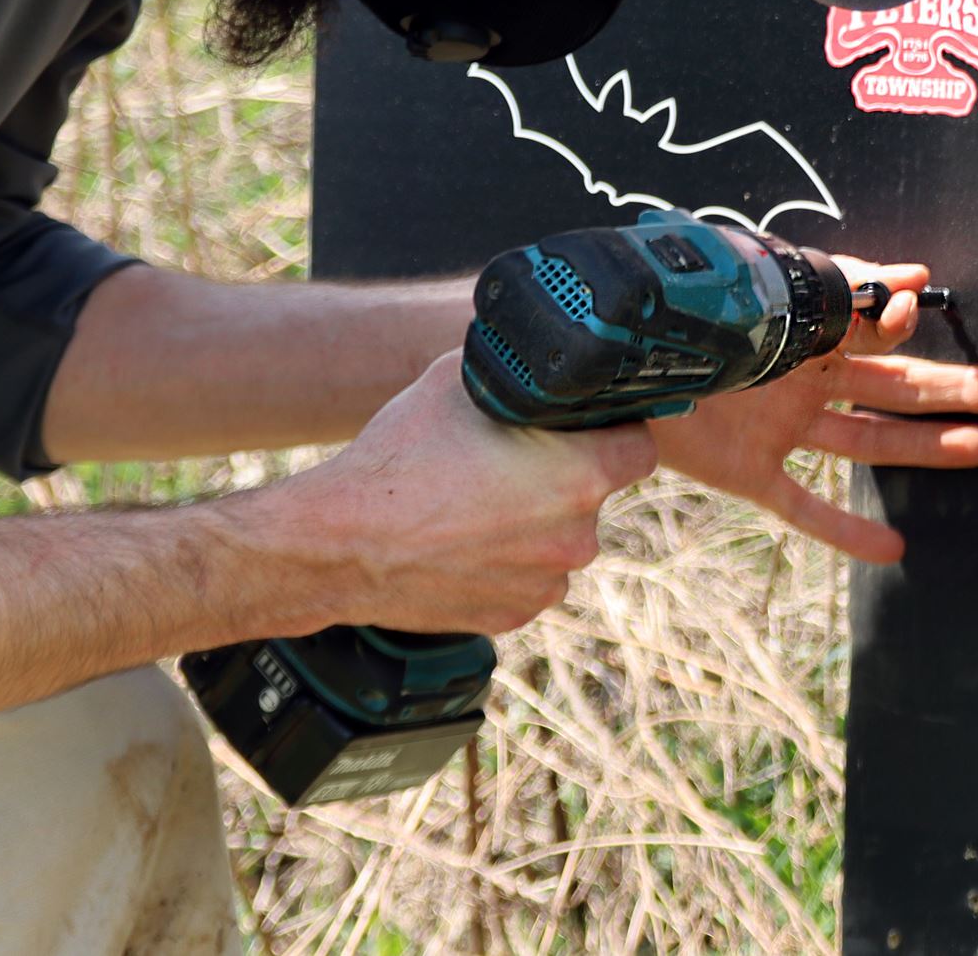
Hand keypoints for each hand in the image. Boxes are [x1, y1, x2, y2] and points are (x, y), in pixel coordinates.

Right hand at [275, 352, 654, 635]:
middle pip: (592, 494)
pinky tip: (459, 540)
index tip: (586, 424)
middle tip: (507, 459)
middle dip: (561, 475)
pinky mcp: (512, 616)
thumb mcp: (458, 381)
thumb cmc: (398, 458)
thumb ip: (515, 374)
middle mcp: (575, 538)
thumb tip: (532, 360)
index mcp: (579, 478)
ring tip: (472, 502)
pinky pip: (525, 577)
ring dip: (533, 522)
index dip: (615, 428)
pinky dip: (504, 560)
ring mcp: (544, 585)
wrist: (338, 543)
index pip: (639, 446)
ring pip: (557, 540)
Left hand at [648, 259, 977, 562]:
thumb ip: (832, 294)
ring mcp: (780, 426)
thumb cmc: (677, 318)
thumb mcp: (757, 294)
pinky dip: (846, 528)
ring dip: (927, 445)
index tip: (927, 300)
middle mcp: (802, 377)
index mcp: (803, 328)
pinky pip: (805, 506)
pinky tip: (893, 551)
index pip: (876, 324)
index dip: (904, 314)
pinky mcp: (748, 471)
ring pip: (869, 439)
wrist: (603, 366)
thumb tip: (906, 281)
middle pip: (897, 384)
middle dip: (961, 388)